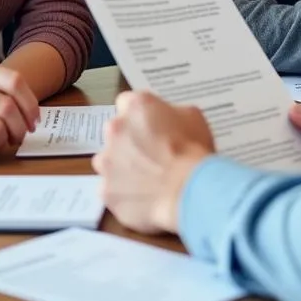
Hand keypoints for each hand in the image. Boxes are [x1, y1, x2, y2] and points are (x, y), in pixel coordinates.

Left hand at [92, 91, 214, 233]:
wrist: (188, 190)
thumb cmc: (193, 151)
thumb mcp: (192, 117)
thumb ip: (171, 114)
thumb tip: (167, 122)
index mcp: (136, 106)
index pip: (127, 102)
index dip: (140, 115)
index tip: (150, 126)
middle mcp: (115, 129)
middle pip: (116, 131)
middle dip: (129, 140)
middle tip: (152, 153)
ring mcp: (107, 161)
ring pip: (109, 161)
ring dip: (122, 166)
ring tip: (147, 179)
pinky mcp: (106, 190)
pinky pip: (112, 189)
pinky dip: (125, 193)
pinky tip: (145, 197)